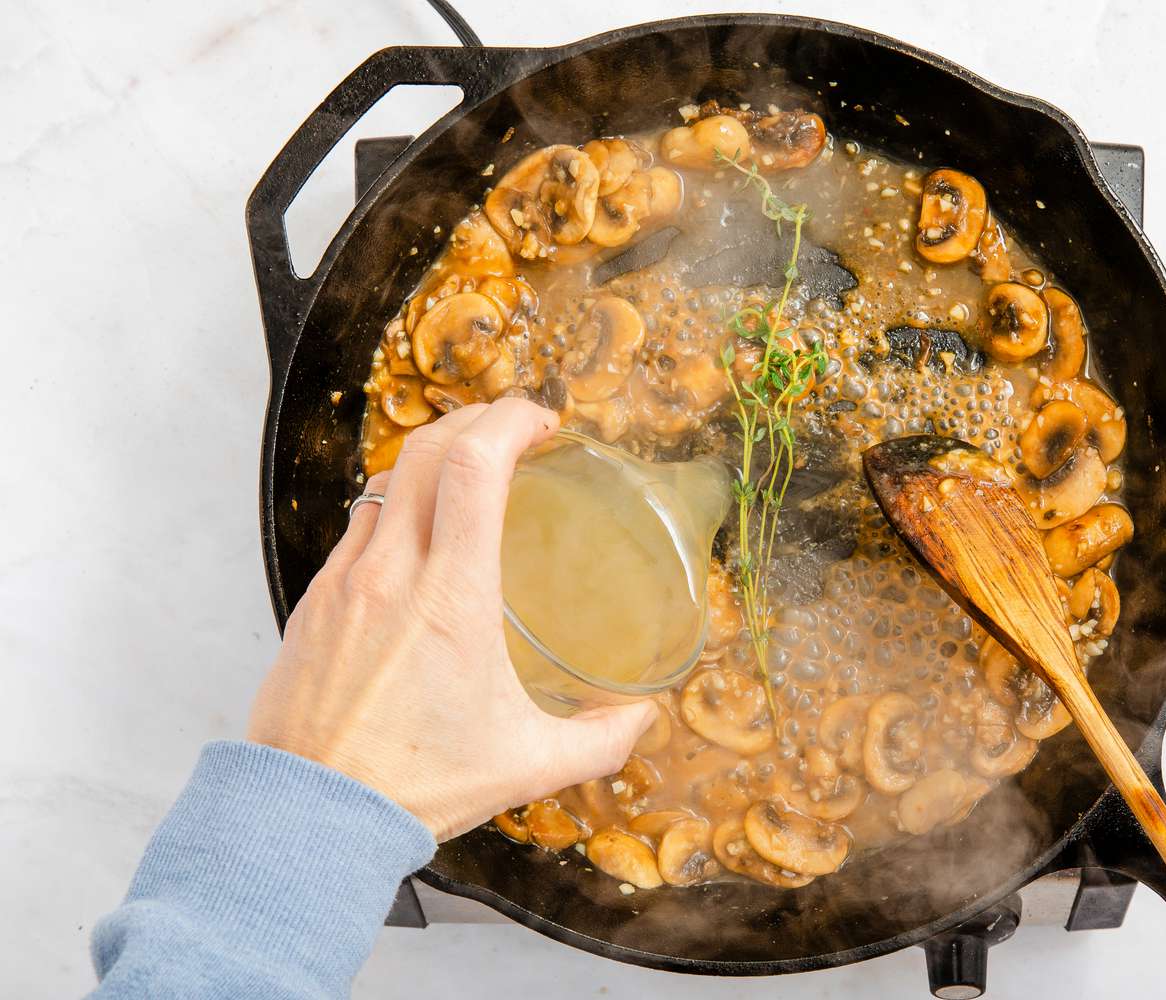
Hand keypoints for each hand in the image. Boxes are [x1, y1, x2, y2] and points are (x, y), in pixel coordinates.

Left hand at [247, 400, 656, 841]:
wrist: (309, 815)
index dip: (511, 421)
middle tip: (513, 431)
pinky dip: (395, 508)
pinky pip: (357, 527)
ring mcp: (345, 582)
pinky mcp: (314, 602)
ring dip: (431, 460)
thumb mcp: (526, 765)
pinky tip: (419, 539)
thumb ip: (599, 740)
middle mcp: (392, 573)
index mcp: (451, 597)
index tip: (542, 422)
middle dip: (475, 419)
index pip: (474, 466)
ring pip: (386, 480)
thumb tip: (642, 719)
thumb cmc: (414, 786)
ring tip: (468, 476)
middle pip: (426, 448)